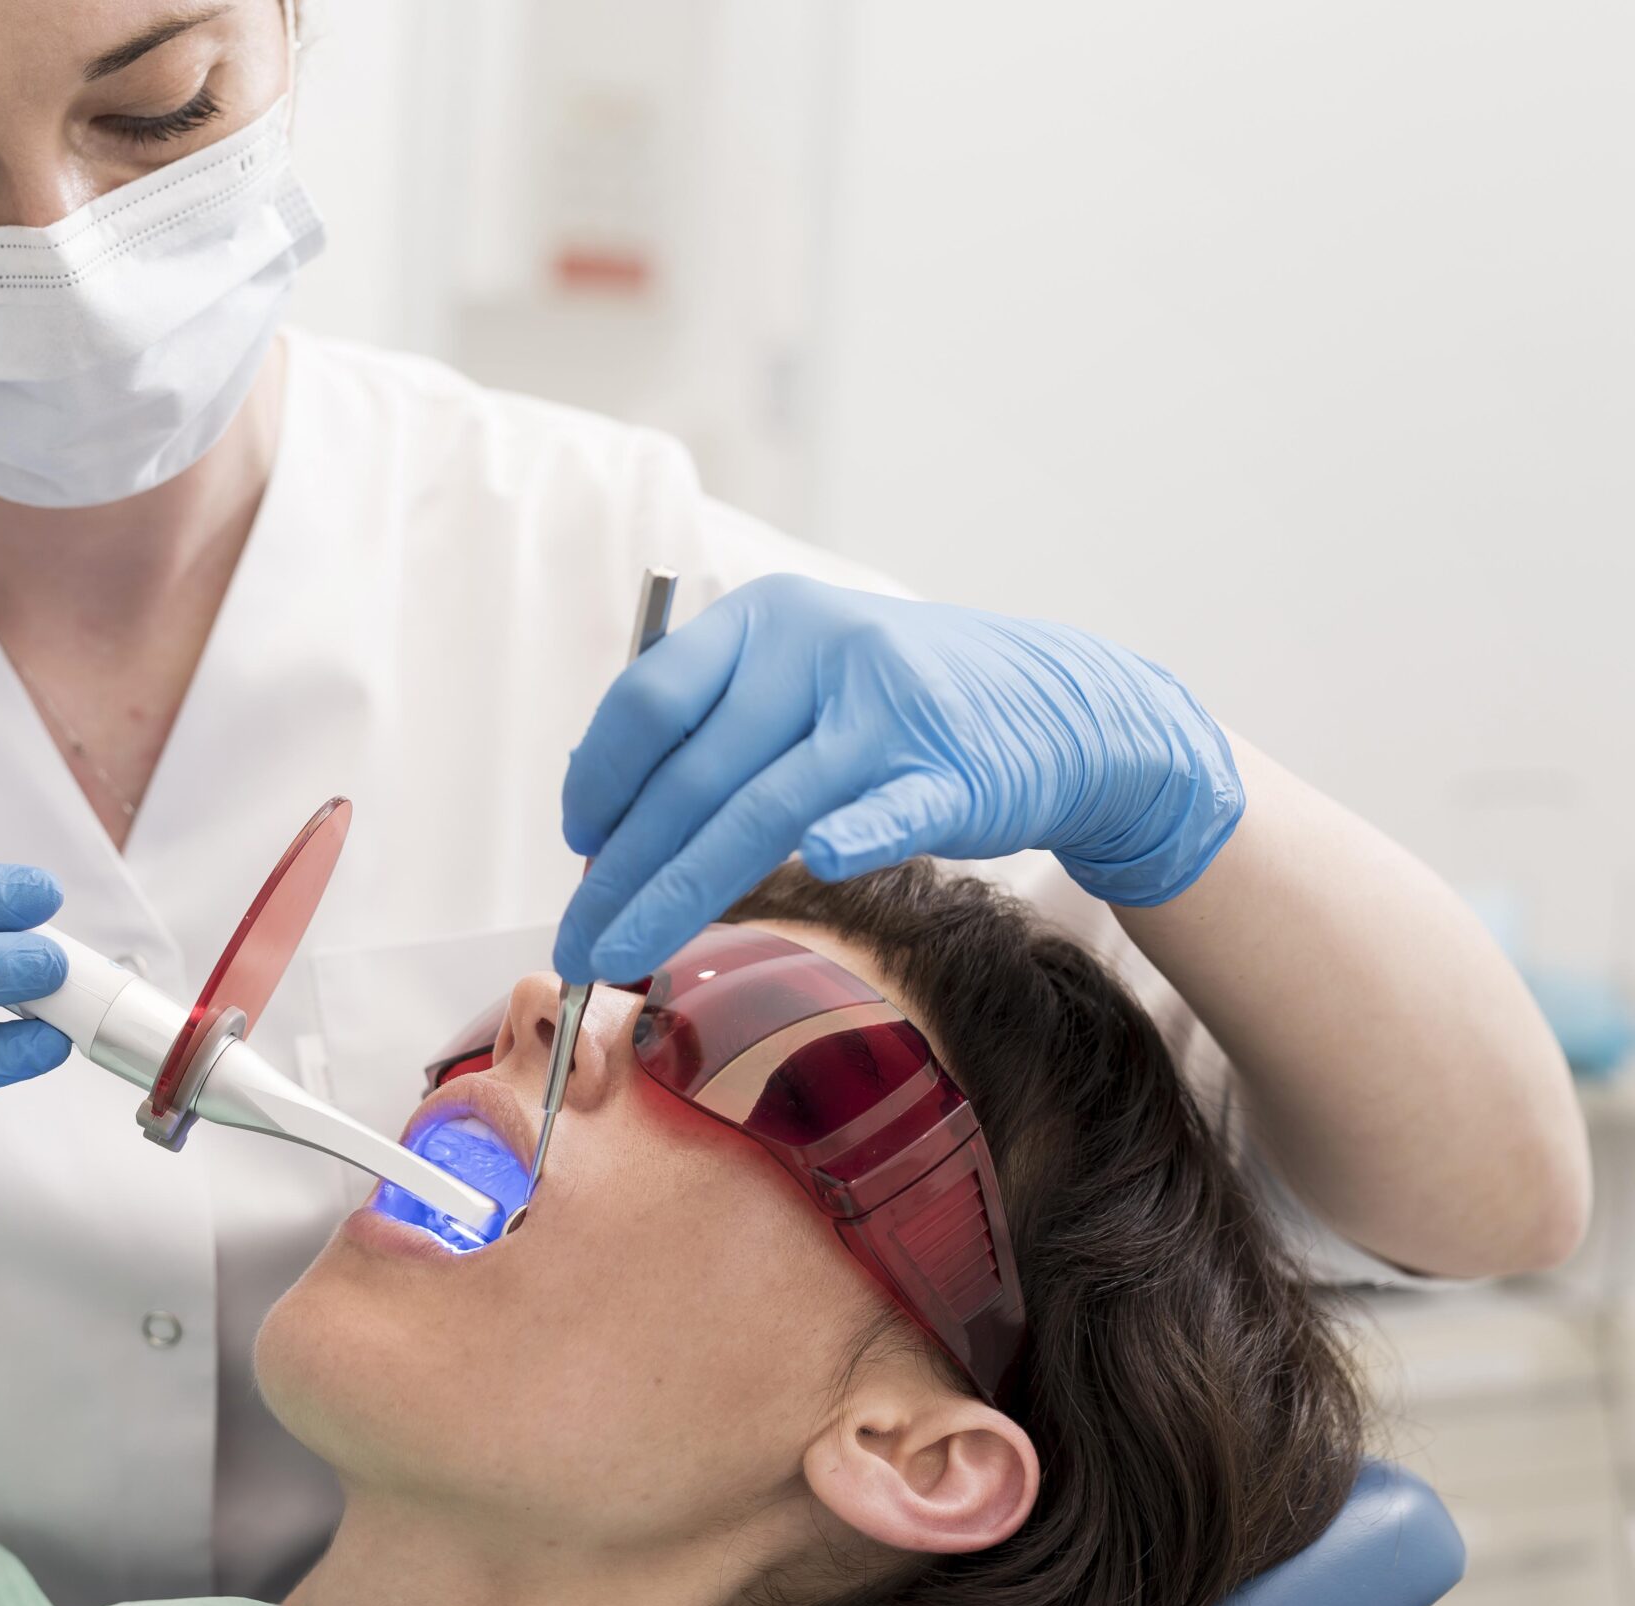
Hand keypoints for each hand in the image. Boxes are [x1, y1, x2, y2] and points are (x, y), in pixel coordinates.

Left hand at [555, 574, 1242, 983]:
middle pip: (692, 775)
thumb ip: (707, 733)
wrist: (1059, 709)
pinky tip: (821, 867)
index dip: (598, 780)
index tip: (577, 845)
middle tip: (579, 942)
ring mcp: (887, 709)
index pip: (650, 700)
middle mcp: (817, 649)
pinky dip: (856, 835)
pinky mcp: (954, 770)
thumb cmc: (895, 708)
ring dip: (679, 893)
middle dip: (622, 870)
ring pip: (761, 811)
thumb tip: (600, 820)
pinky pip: (891, 809)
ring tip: (622, 954)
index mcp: (763, 619)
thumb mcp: (794, 680)